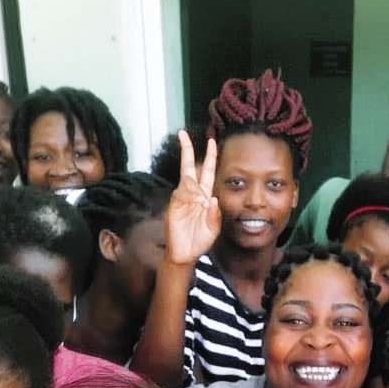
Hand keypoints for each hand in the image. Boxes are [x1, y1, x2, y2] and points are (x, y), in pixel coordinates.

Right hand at [165, 129, 220, 266]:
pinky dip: (190, 196)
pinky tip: (197, 203)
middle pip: (189, 167)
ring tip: (202, 204)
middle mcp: (192, 194)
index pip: (207, 172)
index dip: (210, 157)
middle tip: (183, 134)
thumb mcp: (214, 228)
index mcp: (204, 196)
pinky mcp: (173, 205)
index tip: (212, 142)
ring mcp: (181, 198)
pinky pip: (181, 193)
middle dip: (187, 150)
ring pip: (187, 181)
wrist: (185, 254)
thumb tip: (212, 198)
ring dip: (196, 189)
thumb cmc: (199, 240)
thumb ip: (215, 214)